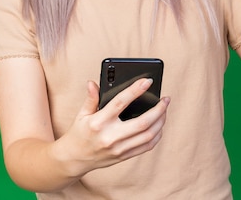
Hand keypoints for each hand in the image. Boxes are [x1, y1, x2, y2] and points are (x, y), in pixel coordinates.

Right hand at [54, 78, 169, 174]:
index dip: (135, 90)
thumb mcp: (82, 114)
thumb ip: (91, 98)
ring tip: (165, 110)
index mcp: (99, 122)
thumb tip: (93, 83)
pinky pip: (147, 146)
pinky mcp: (124, 156)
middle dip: (158, 109)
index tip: (147, 81)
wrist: (74, 159)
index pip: (120, 102)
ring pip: (148, 135)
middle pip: (142, 122)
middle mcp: (110, 136)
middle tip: (165, 99)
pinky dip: (157, 135)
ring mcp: (119, 148)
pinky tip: (159, 125)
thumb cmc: (79, 133)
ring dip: (161, 121)